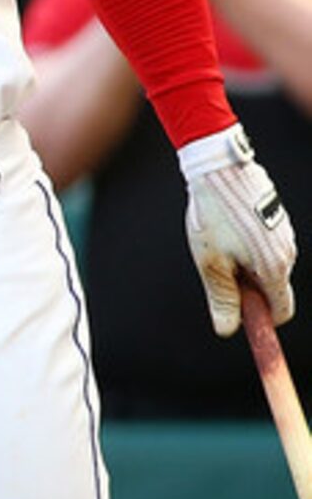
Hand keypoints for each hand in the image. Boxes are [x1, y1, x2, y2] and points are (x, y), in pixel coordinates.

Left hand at [182, 125, 295, 336]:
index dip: (262, 319)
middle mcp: (288, 253)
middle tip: (216, 268)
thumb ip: (222, 298)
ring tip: (218, 241)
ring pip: (268, 264)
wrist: (218, 168)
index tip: (240, 315)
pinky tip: (227, 226)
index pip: (282, 310)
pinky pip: (266, 244)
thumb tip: (226, 329)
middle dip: (248, 289)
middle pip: (273, 288)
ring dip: (246, 265)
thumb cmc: (212, 216)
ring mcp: (286, 233)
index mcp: (275, 269)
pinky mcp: (277, 218)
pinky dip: (248, 245)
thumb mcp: (210, 262)